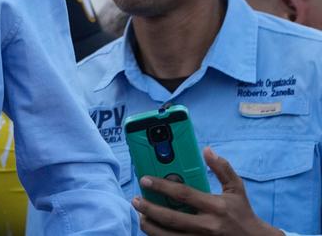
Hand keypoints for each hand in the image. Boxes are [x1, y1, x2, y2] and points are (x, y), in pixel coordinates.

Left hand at [134, 148, 283, 235]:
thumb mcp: (236, 189)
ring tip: (140, 217)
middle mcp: (208, 226)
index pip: (183, 194)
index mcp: (216, 207)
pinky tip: (153, 230)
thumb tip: (207, 150)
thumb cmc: (242, 214)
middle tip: (135, 200)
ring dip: (151, 227)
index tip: (145, 180)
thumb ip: (222, 168)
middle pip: (172, 218)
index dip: (161, 186)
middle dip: (149, 209)